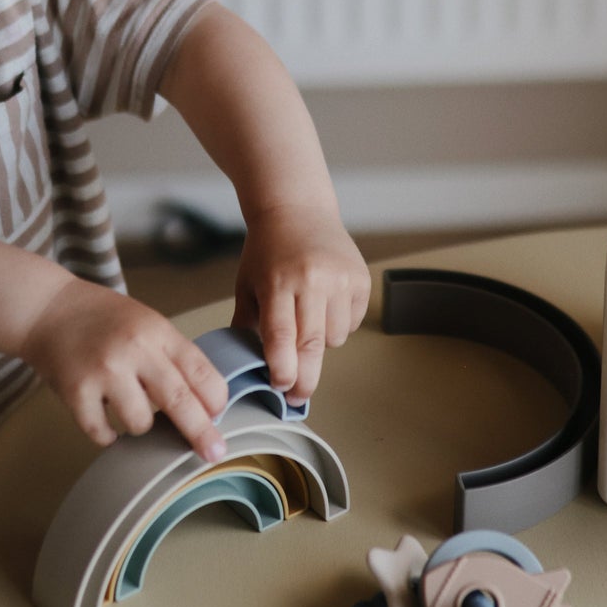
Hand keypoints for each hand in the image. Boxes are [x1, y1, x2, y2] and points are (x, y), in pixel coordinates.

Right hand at [20, 276, 230, 456]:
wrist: (47, 309)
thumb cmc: (105, 319)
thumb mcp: (148, 323)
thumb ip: (173, 356)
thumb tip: (205, 405)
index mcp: (158, 332)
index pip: (201, 371)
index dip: (216, 399)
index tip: (220, 416)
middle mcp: (134, 350)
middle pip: (179, 400)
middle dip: (201, 432)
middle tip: (214, 454)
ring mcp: (104, 371)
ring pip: (141, 422)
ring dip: (140, 424)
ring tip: (128, 405)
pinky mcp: (75, 392)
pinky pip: (102, 433)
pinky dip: (108, 436)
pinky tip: (106, 424)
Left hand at [232, 204, 370, 404]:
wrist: (298, 210)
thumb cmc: (268, 249)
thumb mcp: (247, 284)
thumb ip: (246, 323)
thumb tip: (246, 364)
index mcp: (278, 282)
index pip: (281, 337)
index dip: (282, 370)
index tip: (281, 390)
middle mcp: (312, 280)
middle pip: (312, 345)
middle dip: (306, 379)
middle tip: (298, 396)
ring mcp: (340, 278)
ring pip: (335, 338)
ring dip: (321, 342)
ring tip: (308, 319)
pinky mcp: (360, 278)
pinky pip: (353, 322)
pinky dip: (340, 324)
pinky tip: (326, 304)